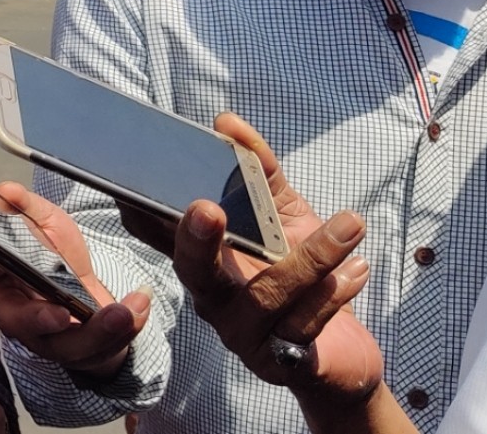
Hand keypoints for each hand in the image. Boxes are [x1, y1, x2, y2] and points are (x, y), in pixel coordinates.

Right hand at [0, 181, 149, 380]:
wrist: (63, 266)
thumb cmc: (39, 243)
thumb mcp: (35, 218)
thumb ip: (20, 205)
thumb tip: (5, 192)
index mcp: (1, 295)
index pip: (10, 312)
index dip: (33, 318)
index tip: (61, 315)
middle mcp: (24, 325)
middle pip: (53, 341)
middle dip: (87, 333)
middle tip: (117, 314)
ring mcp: (54, 340)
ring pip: (81, 349)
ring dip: (113, 332)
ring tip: (138, 306)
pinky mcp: (82, 345)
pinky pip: (104, 347)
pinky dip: (128, 328)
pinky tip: (143, 305)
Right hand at [139, 114, 383, 405]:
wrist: (344, 356)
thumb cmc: (304, 279)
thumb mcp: (285, 219)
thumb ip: (260, 172)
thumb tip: (228, 122)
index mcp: (207, 262)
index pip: (162, 237)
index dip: (141, 213)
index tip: (131, 187)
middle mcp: (215, 300)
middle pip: (194, 271)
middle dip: (197, 240)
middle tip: (206, 207)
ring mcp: (244, 334)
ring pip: (266, 295)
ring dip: (312, 257)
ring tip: (350, 224)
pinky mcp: (281, 362)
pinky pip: (303, 326)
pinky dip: (332, 295)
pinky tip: (355, 270)